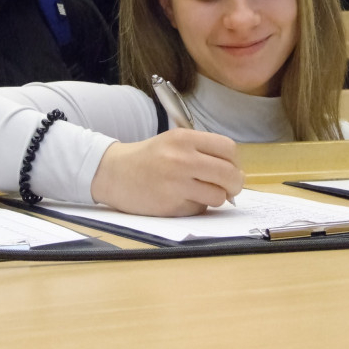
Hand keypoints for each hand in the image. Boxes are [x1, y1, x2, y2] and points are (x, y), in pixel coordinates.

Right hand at [90, 129, 243, 216]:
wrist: (114, 173)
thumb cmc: (149, 157)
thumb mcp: (174, 141)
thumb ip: (203, 151)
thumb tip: (234, 172)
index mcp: (184, 139)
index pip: (228, 148)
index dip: (234, 162)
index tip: (232, 169)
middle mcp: (182, 159)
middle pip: (229, 174)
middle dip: (234, 184)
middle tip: (230, 188)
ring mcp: (176, 184)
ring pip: (218, 196)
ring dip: (215, 197)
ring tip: (201, 192)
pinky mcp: (170, 206)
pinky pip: (199, 209)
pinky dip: (196, 207)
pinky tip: (182, 199)